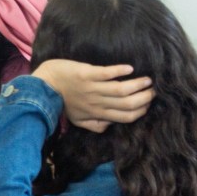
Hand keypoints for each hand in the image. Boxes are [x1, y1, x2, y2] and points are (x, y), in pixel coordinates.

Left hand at [32, 59, 153, 132]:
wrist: (43, 86)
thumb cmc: (62, 102)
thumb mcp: (78, 119)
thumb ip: (95, 125)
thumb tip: (110, 126)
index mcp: (98, 113)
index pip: (126, 116)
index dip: (141, 111)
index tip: (148, 104)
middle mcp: (97, 102)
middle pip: (128, 104)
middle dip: (145, 98)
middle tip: (154, 90)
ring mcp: (92, 88)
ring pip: (121, 90)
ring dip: (138, 85)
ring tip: (148, 80)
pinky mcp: (86, 74)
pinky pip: (107, 73)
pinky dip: (120, 71)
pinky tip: (130, 69)